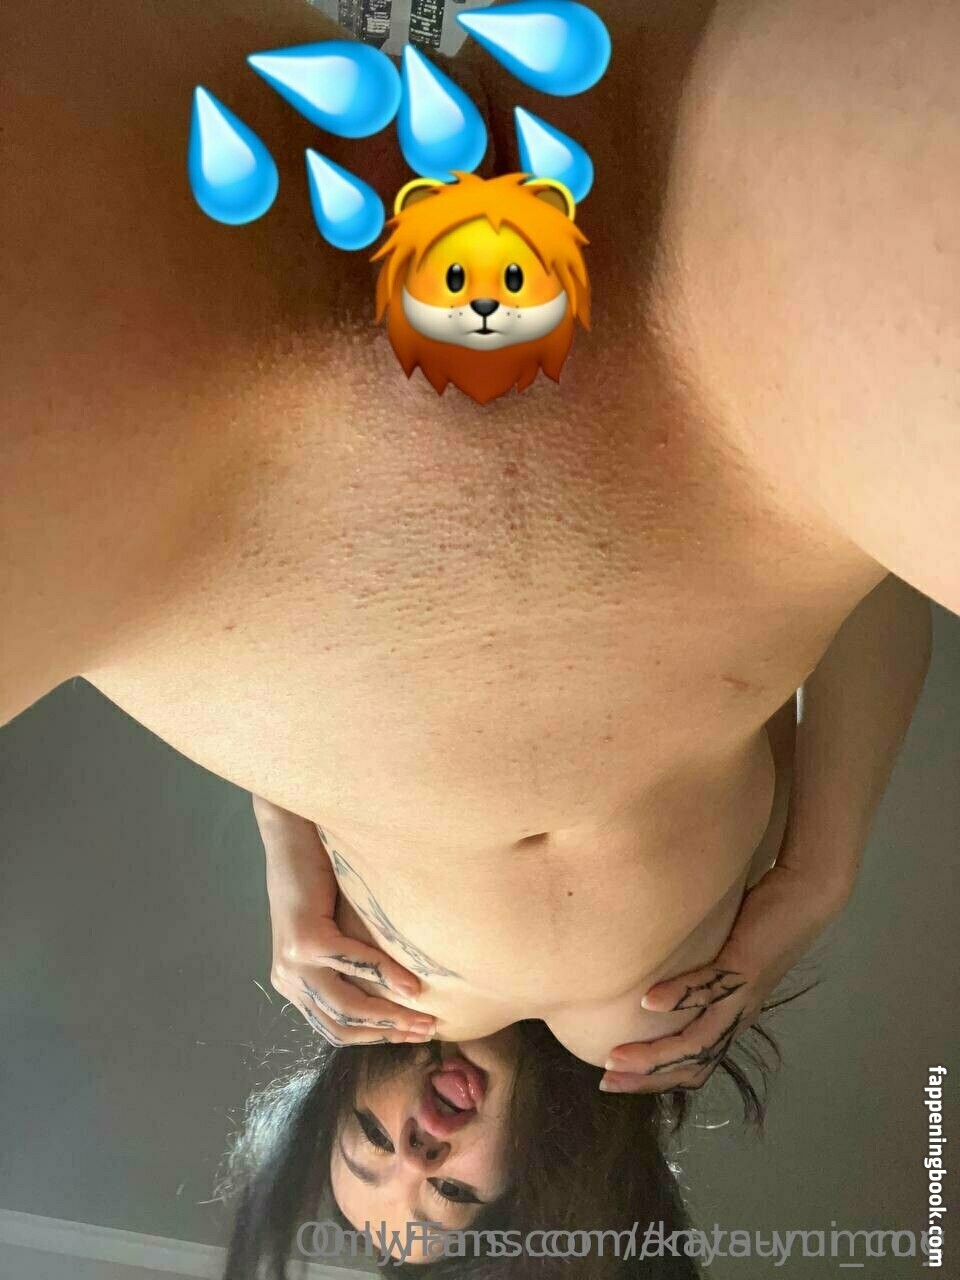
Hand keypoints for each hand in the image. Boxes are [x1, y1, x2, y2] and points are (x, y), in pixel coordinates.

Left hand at [253, 794, 437, 1047]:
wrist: (292, 836)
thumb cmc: (320, 877)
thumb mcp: (337, 929)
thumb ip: (355, 960)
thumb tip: (405, 992)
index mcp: (293, 982)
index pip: (335, 1027)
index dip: (376, 1036)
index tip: (413, 1035)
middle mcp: (288, 979)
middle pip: (341, 1025)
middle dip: (389, 1033)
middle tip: (428, 1032)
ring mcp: (292, 963)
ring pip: (347, 1006)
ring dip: (391, 1016)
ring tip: (425, 1018)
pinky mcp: (304, 942)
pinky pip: (355, 965)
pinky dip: (387, 976)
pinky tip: (412, 985)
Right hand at [599, 862, 848, 1092]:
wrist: (807, 896)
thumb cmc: (763, 919)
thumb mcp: (724, 952)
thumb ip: (698, 966)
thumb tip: (658, 965)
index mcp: (732, 1016)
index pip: (694, 1064)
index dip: (655, 1078)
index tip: (614, 1078)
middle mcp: (738, 1015)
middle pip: (693, 1064)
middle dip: (647, 1078)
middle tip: (606, 1082)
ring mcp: (742, 994)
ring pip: (699, 1040)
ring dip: (655, 1054)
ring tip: (617, 1057)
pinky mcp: (745, 967)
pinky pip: (709, 989)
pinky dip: (677, 997)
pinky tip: (649, 1001)